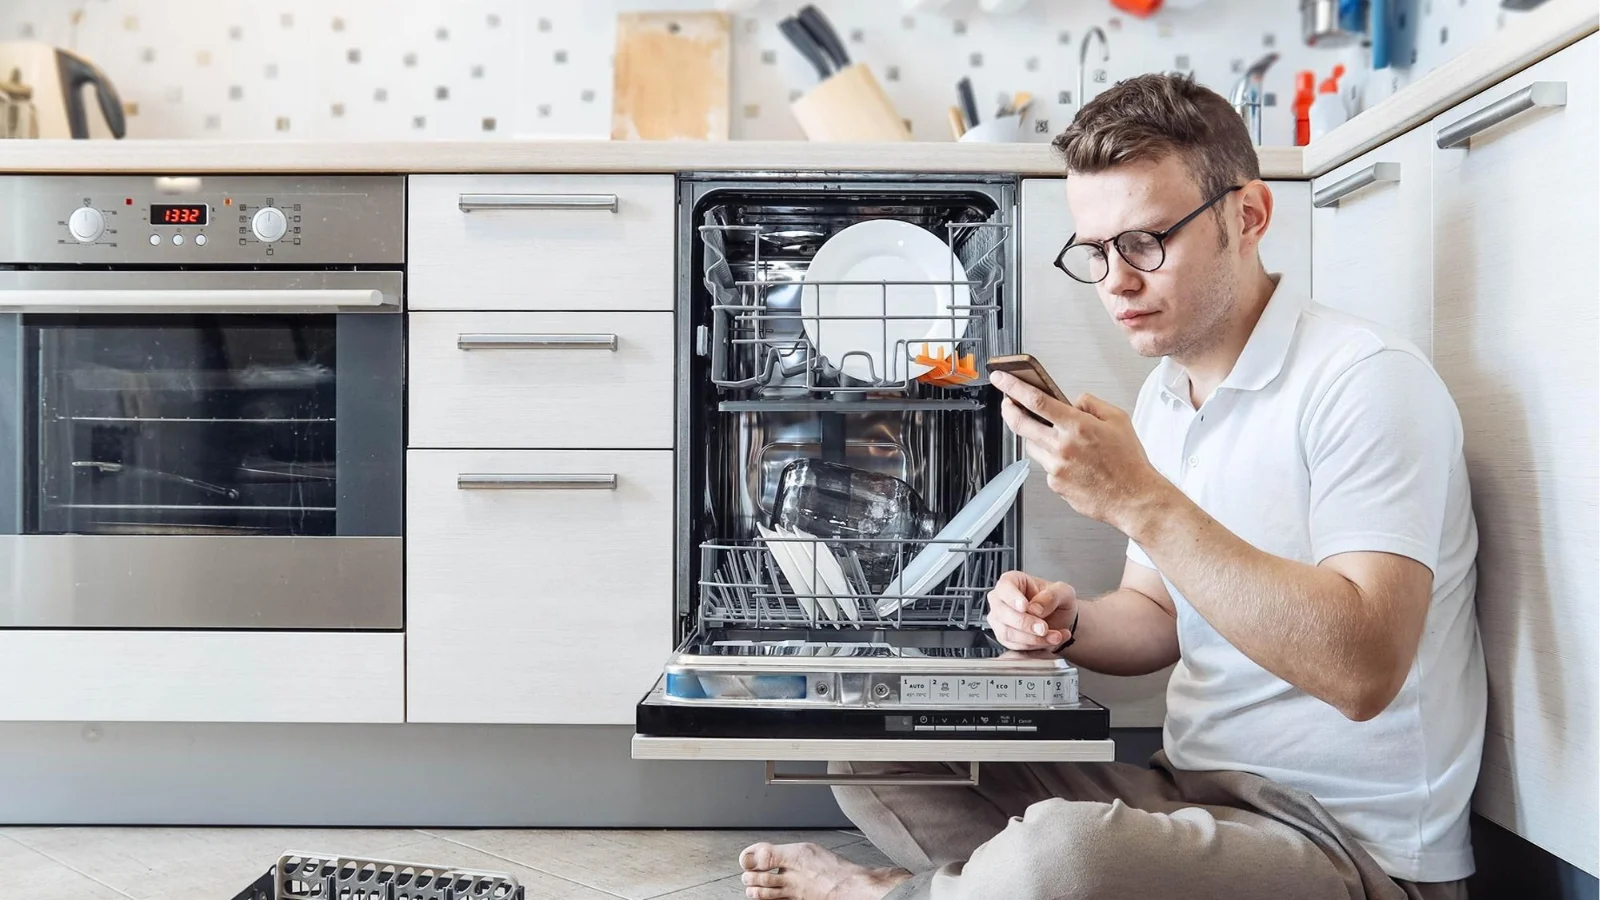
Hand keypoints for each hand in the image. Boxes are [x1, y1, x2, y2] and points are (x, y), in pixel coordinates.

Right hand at [987, 570, 1077, 651]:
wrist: (1061, 619)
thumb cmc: (1057, 601)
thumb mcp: (1064, 592)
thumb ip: (1052, 596)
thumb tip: (1035, 608)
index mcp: (1012, 581)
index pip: (1004, 586)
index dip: (1012, 597)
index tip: (1024, 607)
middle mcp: (1001, 600)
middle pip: (1002, 612)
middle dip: (1025, 623)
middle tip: (1044, 628)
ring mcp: (1000, 620)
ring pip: (1007, 632)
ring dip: (1033, 638)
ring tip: (1055, 636)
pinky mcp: (1004, 637)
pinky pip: (1014, 645)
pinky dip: (1034, 646)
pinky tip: (1050, 640)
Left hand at [991, 371, 1169, 532]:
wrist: (1134, 498)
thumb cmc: (1129, 462)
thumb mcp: (1118, 419)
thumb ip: (1091, 404)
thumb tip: (1073, 401)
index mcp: (1077, 426)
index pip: (1036, 401)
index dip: (1013, 387)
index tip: (1001, 379)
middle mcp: (1062, 447)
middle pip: (1020, 423)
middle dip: (1009, 409)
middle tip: (1007, 402)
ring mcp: (1056, 467)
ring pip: (1032, 445)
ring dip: (1035, 436)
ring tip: (1053, 435)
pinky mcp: (1055, 484)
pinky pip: (1045, 466)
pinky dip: (1052, 459)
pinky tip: (1071, 461)